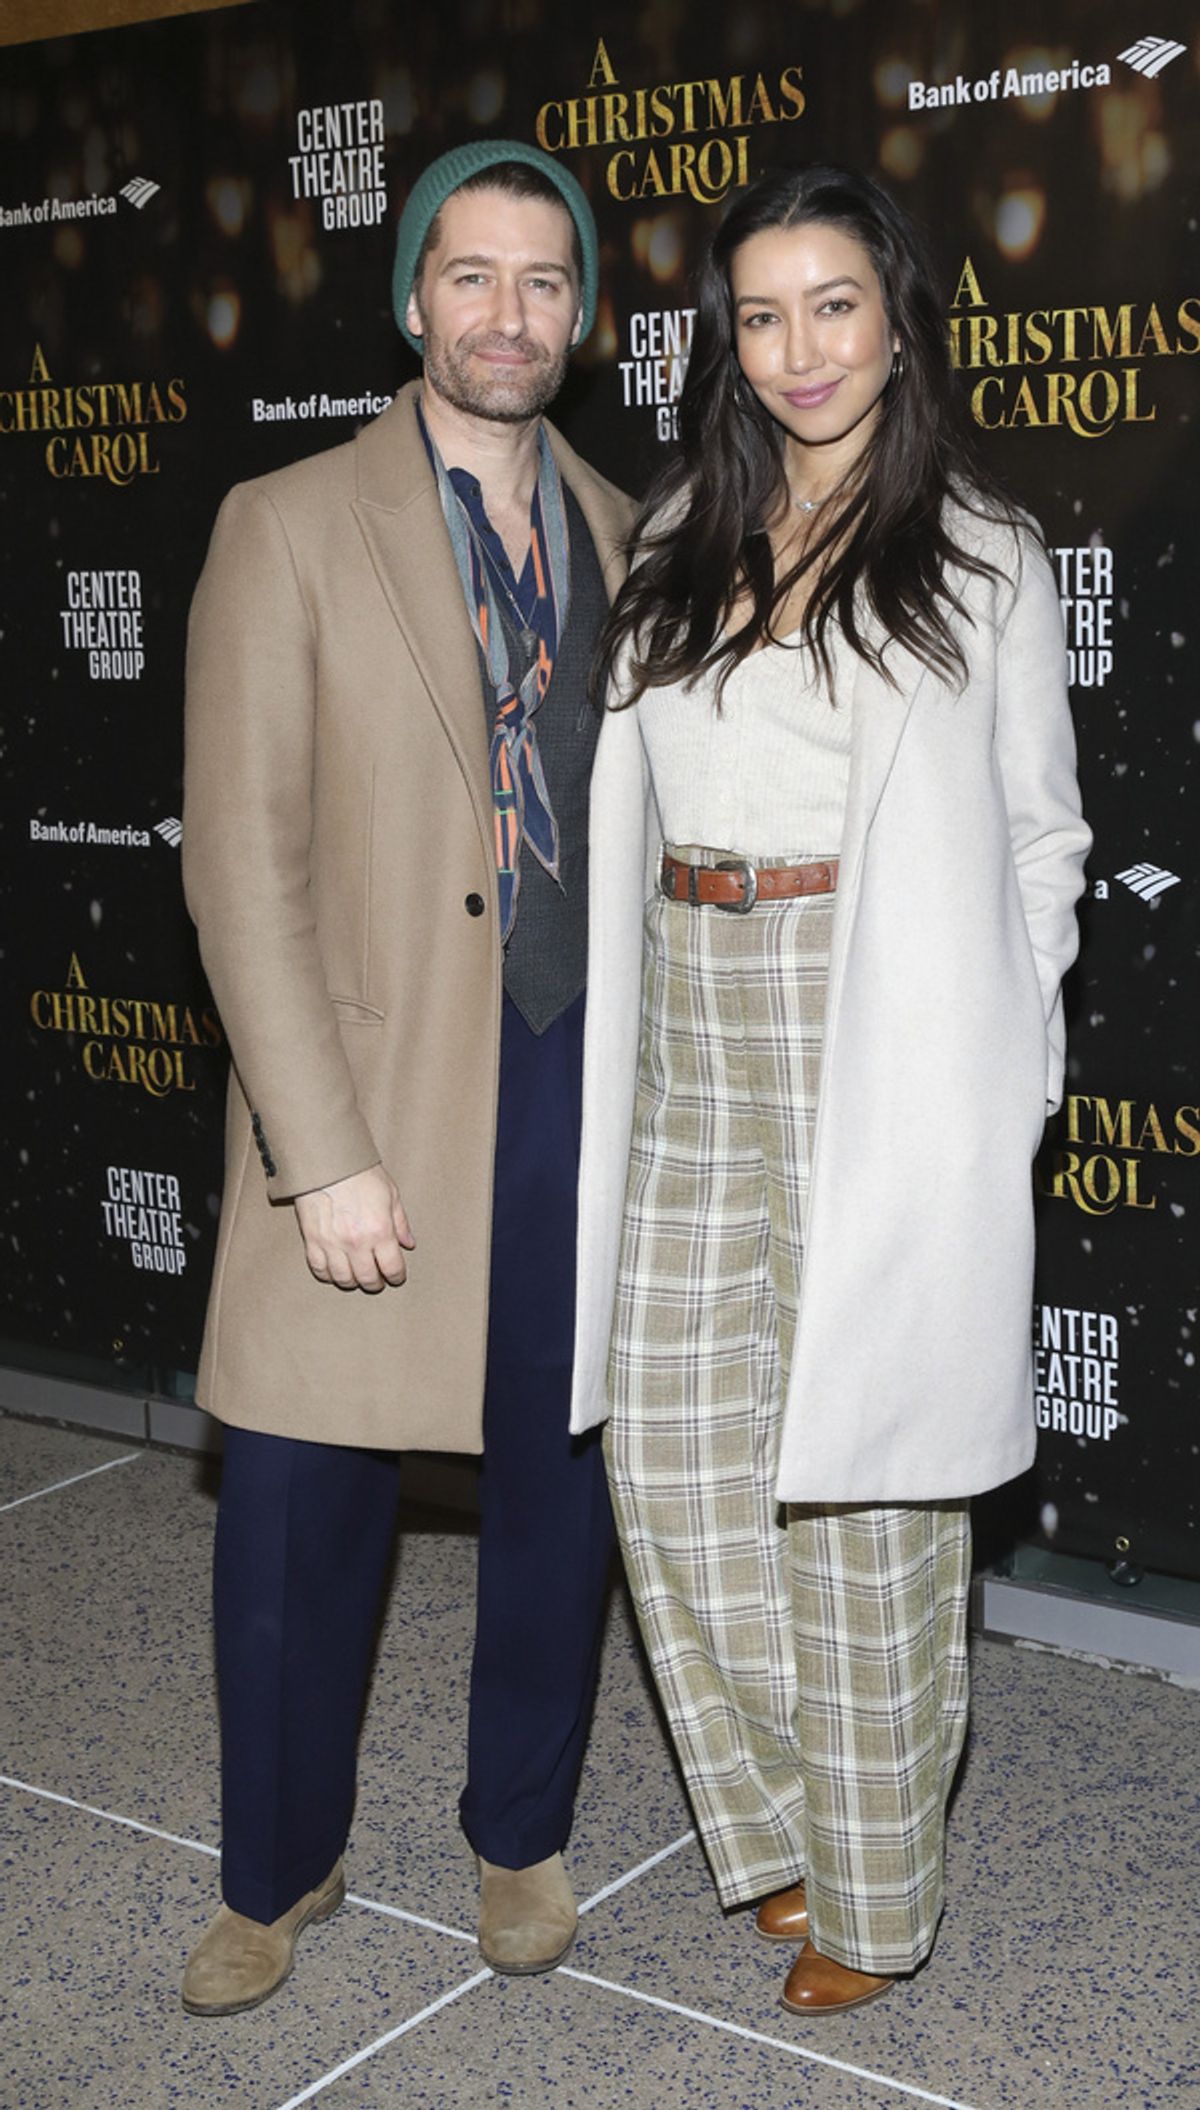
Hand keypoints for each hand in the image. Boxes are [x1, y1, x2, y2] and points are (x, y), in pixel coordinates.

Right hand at [294, 1164, 414, 1291]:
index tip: (396, 1277)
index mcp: (380, 1231)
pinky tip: (334, 1271)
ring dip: (352, 1282)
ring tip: (356, 1277)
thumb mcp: (391, 1193)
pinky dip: (328, 1275)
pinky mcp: (312, 1240)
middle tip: (377, 1281)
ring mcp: (332, 1243)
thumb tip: (408, 1244)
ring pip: (343, 1279)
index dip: (396, 1277)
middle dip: (375, 1283)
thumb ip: (400, 1222)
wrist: (327, 1160)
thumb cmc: (361, 1173)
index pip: (392, 1268)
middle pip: (367, 1279)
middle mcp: (356, 1242)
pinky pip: (319, 1269)